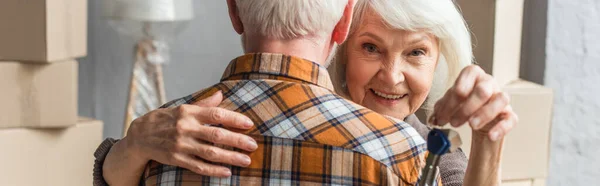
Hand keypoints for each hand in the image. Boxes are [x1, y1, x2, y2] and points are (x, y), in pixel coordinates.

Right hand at [124, 90, 257, 176]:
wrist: (139, 135)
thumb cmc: (166, 119)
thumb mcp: (183, 107)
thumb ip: (204, 104)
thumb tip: (221, 94)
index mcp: (189, 112)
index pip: (216, 114)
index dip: (234, 119)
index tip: (249, 124)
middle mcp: (185, 128)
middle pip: (216, 135)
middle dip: (237, 141)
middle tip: (253, 145)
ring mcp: (181, 145)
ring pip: (210, 153)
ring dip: (230, 157)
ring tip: (246, 160)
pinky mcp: (176, 159)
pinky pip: (198, 166)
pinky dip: (214, 170)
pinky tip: (227, 172)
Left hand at [430, 65, 517, 140]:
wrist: (478, 121)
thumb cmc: (462, 106)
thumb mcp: (448, 105)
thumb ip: (440, 110)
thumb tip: (433, 119)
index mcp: (473, 75)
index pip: (465, 80)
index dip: (452, 99)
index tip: (442, 116)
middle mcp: (489, 83)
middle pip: (482, 90)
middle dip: (466, 108)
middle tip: (453, 122)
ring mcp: (501, 98)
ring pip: (501, 99)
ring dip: (484, 114)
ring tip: (471, 126)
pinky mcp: (509, 115)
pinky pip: (511, 119)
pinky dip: (501, 128)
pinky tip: (490, 135)